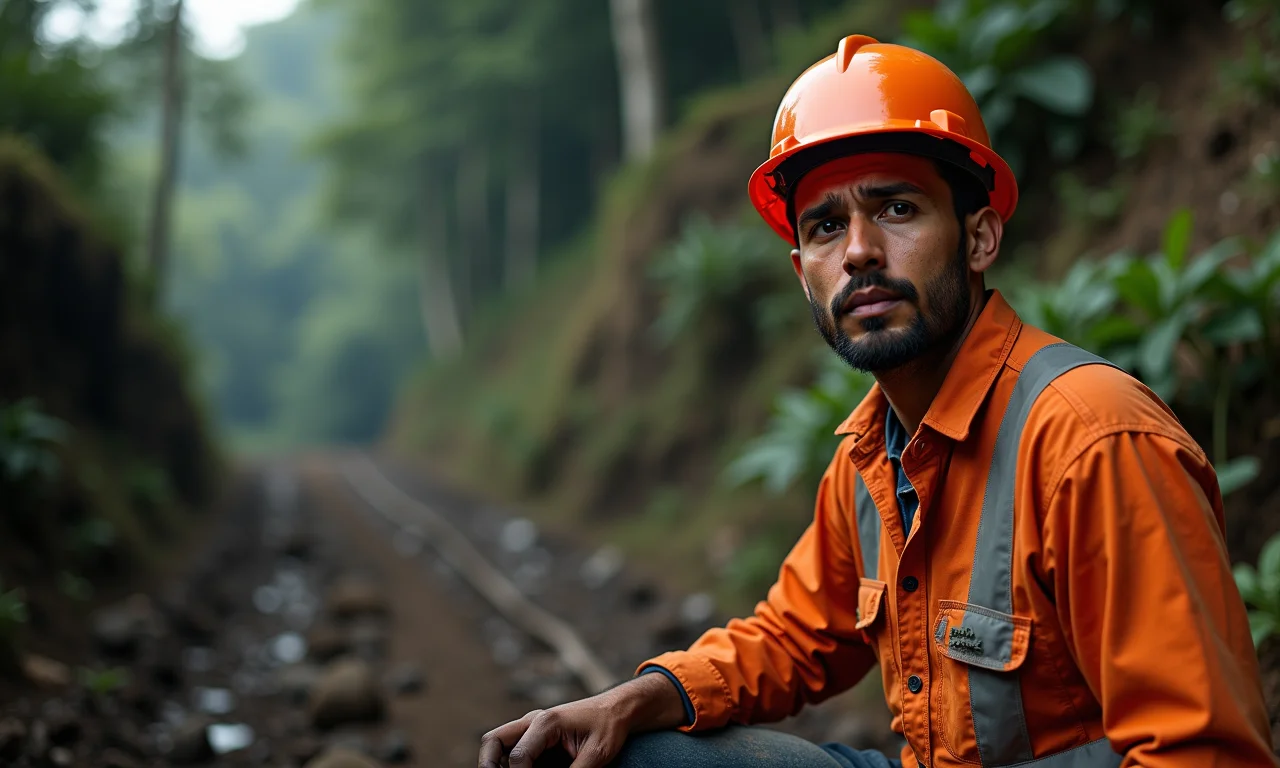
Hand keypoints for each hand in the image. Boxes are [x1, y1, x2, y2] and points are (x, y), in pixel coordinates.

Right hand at [478, 673, 685, 767]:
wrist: (618, 709)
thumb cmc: (609, 728)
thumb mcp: (596, 755)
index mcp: (546, 722)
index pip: (519, 757)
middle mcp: (532, 721)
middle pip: (493, 740)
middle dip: (487, 765)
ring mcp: (531, 727)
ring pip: (497, 743)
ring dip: (496, 764)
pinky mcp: (536, 736)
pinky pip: (512, 749)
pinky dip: (509, 764)